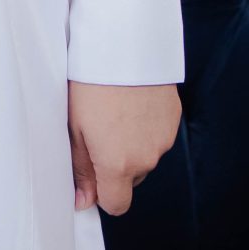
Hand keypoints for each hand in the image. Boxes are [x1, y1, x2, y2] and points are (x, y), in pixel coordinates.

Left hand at [67, 80, 179, 214]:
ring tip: (114, 111)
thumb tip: (83, 201)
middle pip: (130, 179)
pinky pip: (157, 136)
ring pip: (145, 157)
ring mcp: (164, 139)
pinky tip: (131, 104)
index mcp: (119, 164)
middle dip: (115, 165)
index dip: (102, 193)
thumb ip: (82, 169)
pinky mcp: (173, 120)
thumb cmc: (92, 83)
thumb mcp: (75, 126)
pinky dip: (145, 128)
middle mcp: (146, 158)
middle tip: (97, 131)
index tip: (91, 174)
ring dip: (131, 145)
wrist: (124, 45)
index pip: (117, 204)